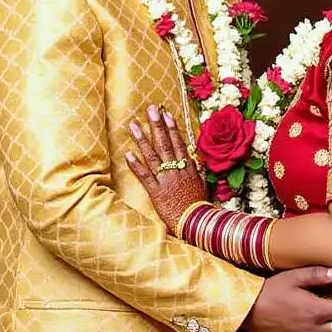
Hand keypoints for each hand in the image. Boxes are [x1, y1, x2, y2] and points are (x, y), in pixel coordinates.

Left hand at [125, 106, 205, 233]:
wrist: (196, 222)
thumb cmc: (199, 206)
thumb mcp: (203, 186)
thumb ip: (199, 173)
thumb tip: (197, 161)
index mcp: (188, 169)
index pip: (179, 144)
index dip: (172, 128)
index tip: (166, 114)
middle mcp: (177, 170)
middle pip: (166, 144)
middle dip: (157, 126)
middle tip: (150, 110)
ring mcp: (166, 180)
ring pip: (153, 156)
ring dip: (143, 140)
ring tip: (134, 125)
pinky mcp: (157, 192)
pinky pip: (145, 176)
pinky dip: (136, 165)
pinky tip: (128, 154)